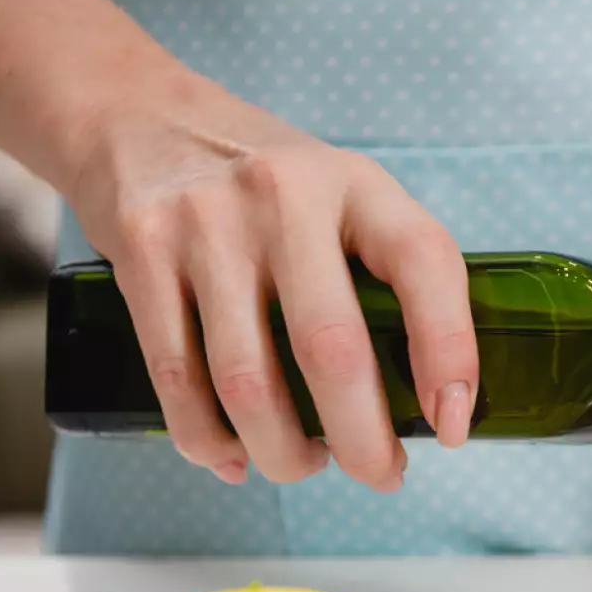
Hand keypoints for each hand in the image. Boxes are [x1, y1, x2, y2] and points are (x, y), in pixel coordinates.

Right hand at [67, 69, 477, 490]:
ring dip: (283, 451)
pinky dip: (209, 440)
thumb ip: (390, 274)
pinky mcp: (140, 254)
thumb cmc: (270, 184)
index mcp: (358, 185)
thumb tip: (430, 401)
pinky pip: (177, 379)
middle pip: (332, 348)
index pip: (426, 264)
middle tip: (380, 475)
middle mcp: (284, 198)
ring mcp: (205, 226)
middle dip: (363, 439)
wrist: (139, 116)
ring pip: (248, 382)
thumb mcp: (346, 195)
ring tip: (303, 464)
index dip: (450, 353)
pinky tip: (233, 458)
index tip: (452, 425)